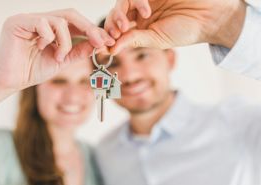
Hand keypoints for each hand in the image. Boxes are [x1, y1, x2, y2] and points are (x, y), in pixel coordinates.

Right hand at [0, 9, 114, 90]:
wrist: (10, 82)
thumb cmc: (32, 71)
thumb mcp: (62, 61)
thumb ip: (78, 51)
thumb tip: (98, 43)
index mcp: (50, 27)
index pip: (75, 22)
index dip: (92, 30)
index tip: (107, 41)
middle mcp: (39, 19)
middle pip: (70, 14)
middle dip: (89, 28)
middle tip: (101, 42)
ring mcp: (28, 18)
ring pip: (59, 20)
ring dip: (65, 42)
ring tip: (58, 57)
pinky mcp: (17, 22)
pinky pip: (42, 23)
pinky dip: (49, 38)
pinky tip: (41, 48)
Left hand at [105, 0, 246, 53]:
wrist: (209, 16)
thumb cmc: (185, 30)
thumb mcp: (156, 40)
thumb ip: (134, 41)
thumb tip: (111, 50)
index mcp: (140, 27)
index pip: (117, 29)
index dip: (109, 36)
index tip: (105, 45)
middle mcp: (140, 12)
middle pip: (116, 14)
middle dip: (111, 25)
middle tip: (115, 34)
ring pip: (122, 2)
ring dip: (120, 14)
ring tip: (125, 25)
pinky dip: (136, 2)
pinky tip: (146, 12)